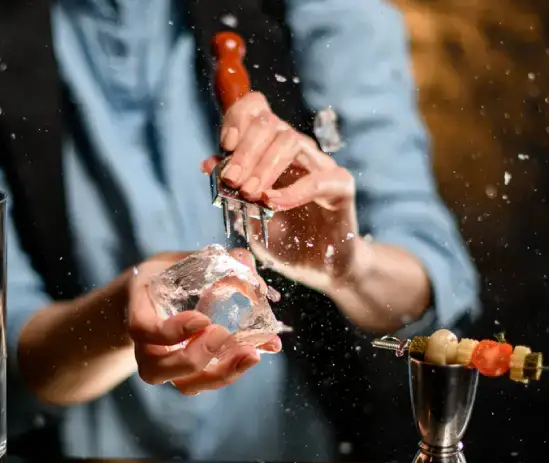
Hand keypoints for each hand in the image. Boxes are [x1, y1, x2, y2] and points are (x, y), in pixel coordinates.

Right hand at [126, 249, 281, 394]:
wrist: (151, 297)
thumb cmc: (167, 275)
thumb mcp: (182, 260)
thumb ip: (215, 261)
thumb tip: (249, 268)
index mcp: (139, 310)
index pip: (142, 330)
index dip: (170, 332)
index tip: (202, 319)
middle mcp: (145, 345)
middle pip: (156, 369)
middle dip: (195, 357)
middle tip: (223, 333)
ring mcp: (165, 363)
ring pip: (184, 385)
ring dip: (219, 374)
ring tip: (251, 354)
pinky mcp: (187, 372)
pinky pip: (205, 382)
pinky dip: (233, 371)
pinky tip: (255, 353)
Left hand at [201, 92, 361, 290]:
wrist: (320, 267)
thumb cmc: (285, 238)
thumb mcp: (248, 215)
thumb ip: (231, 189)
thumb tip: (208, 163)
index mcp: (273, 149)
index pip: (258, 110)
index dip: (239, 118)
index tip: (225, 144)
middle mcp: (298, 150)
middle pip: (271, 124)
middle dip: (245, 151)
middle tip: (231, 180)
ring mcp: (321, 165)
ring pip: (291, 141)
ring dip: (265, 167)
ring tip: (249, 193)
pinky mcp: (340, 186)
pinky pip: (317, 179)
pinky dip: (291, 191)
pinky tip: (273, 203)